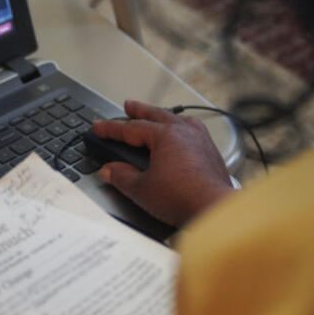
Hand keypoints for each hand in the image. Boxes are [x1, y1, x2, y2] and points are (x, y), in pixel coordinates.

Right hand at [93, 100, 234, 227]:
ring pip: (179, 120)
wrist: (214, 209)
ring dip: (164, 116)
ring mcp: (201, 140)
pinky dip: (185, 128)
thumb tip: (109, 170)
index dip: (111, 128)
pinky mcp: (211, 152)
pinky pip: (195, 131)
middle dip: (140, 110)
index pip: (131, 128)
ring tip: (157, 115)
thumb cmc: (182, 198)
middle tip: (129, 106)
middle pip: (157, 115)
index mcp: (165, 136)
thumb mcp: (142, 189)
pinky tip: (185, 133)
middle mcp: (184, 132)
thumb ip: (122, 176)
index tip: (99, 127)